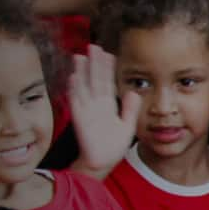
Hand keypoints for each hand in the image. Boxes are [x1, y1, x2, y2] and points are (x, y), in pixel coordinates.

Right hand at [70, 45, 140, 173]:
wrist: (102, 163)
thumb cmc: (113, 146)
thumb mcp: (127, 126)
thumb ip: (130, 109)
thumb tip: (134, 92)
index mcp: (107, 105)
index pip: (107, 82)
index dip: (107, 68)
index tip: (108, 53)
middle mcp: (96, 105)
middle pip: (95, 80)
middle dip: (94, 63)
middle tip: (93, 46)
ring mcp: (87, 111)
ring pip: (84, 87)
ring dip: (81, 72)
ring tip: (80, 56)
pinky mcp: (80, 119)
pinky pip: (77, 102)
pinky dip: (74, 90)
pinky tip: (74, 77)